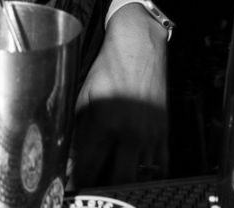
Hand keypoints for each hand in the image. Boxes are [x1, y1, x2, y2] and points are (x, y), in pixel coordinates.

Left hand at [74, 5, 168, 187]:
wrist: (139, 45)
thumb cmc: (110, 67)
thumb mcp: (84, 95)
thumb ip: (76, 128)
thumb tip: (69, 153)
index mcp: (105, 124)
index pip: (88, 168)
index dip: (77, 182)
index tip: (72, 185)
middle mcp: (129, 133)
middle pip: (117, 179)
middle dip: (102, 187)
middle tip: (93, 187)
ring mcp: (150, 134)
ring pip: (140, 176)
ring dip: (125, 182)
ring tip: (113, 183)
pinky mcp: (164, 131)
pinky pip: (161, 164)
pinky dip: (149, 175)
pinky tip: (138, 176)